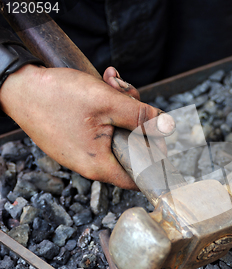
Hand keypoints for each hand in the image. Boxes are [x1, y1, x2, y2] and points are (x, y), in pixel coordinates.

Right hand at [0, 65, 174, 189]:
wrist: (17, 85)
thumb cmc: (56, 96)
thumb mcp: (107, 102)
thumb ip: (140, 116)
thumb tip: (167, 126)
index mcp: (98, 165)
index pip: (139, 175)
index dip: (155, 157)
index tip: (160, 138)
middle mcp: (90, 163)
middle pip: (131, 147)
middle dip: (137, 119)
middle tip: (129, 95)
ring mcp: (81, 151)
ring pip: (117, 132)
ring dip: (122, 107)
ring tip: (112, 83)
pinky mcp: (75, 138)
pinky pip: (101, 126)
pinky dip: (107, 107)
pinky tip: (103, 85)